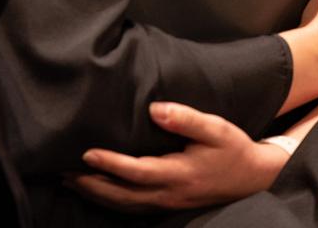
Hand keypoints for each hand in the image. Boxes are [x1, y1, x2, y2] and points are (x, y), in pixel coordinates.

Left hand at [70, 102, 288, 211]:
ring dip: (96, 194)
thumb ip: (185, 118)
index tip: (86, 153)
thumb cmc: (232, 149)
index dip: (109, 164)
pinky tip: (98, 192)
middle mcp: (169, 193)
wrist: (254, 177)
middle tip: (63, 172)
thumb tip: (155, 109)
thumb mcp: (216, 128)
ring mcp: (168, 203)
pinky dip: (111, 201)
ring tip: (71, 181)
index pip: (136, 171)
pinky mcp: (169, 205)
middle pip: (122, 194)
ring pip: (125, 205)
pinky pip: (133, 208)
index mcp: (179, 174)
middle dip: (91, 184)